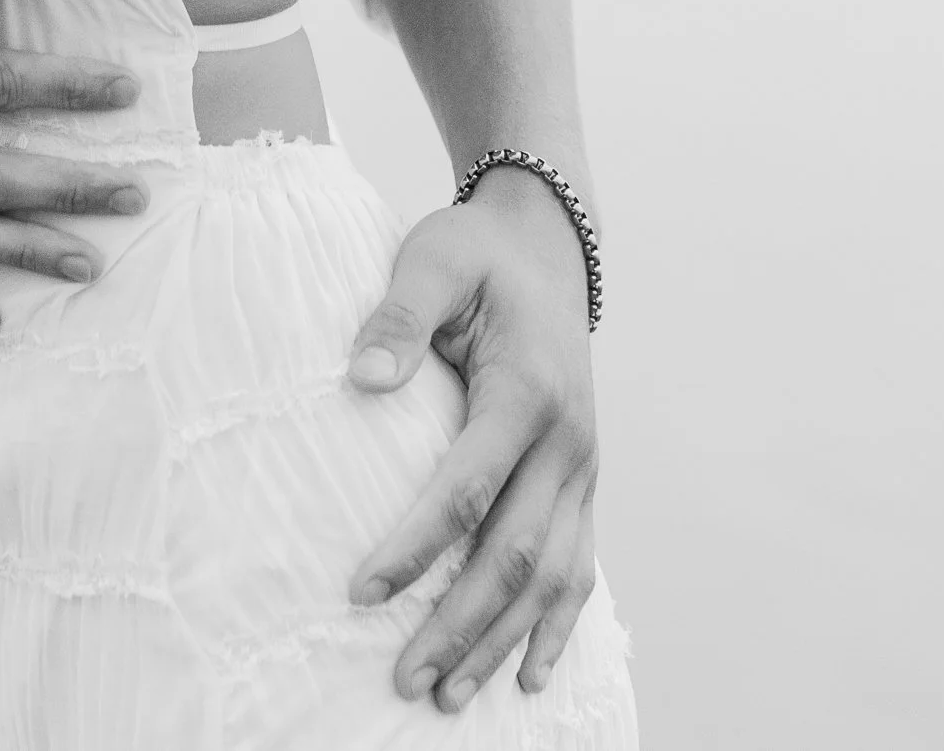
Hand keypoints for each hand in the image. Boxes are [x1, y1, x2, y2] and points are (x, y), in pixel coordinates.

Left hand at [346, 173, 598, 710]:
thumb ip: (398, 314)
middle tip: (405, 677)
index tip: (360, 591)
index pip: (467, 489)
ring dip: (501, 641)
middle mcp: (567, 443)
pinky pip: (578, 568)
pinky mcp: (583, 483)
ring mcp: (583, 469)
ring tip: (449, 695)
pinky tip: (526, 676)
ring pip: (552, 578)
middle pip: (514, 554)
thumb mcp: (434, 258)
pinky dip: (556, 628)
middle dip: (459, 622)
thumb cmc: (477, 253)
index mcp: (528, 392)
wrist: (546, 247)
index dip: (415, 546)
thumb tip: (361, 379)